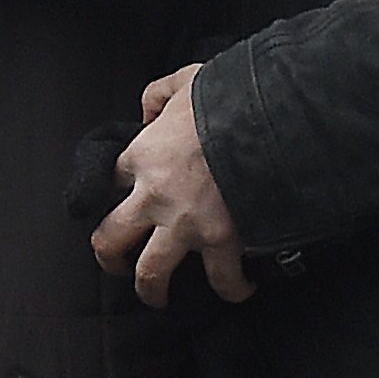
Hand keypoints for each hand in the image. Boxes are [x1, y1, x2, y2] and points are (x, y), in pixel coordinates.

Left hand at [92, 66, 254, 309]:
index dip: (119, 189)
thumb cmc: (230, 97)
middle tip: (116, 264)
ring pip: (150, 274)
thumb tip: (148, 111)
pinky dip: (232, 289)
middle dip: (109, 258)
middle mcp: (154, 197)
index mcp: (143, 155)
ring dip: (151, 291)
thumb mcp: (186, 79)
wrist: (269, 118)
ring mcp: (185, 224)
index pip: (112, 180)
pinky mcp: (222, 241)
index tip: (129, 195)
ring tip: (158, 298)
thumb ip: (159, 93)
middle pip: (110, 239)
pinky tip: (239, 290)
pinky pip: (221, 280)